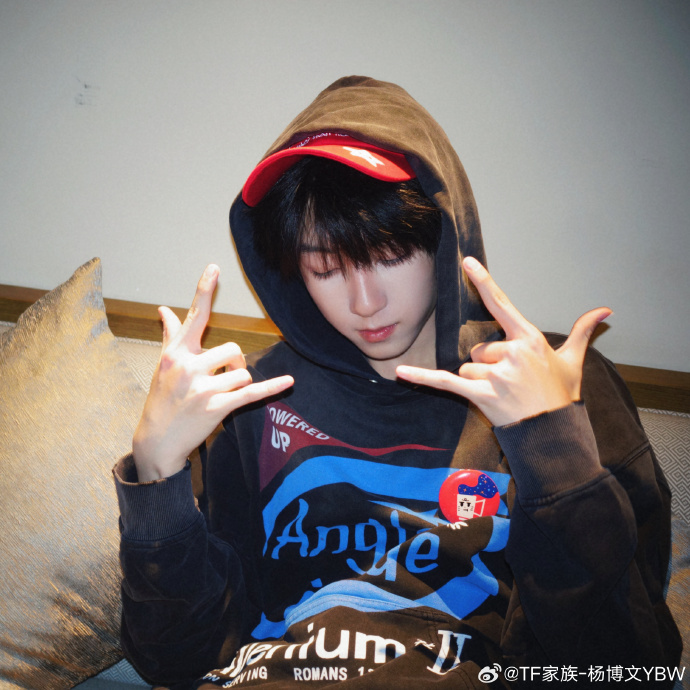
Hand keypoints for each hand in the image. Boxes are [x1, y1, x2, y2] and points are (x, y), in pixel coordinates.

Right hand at [132, 264, 293, 480]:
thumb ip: (169, 334)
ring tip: (221, 393)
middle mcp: (187, 366)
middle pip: (232, 349)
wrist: (157, 439)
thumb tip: (163, 308)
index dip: (204, 290)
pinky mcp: (216, 408)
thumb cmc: (161, 398)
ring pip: (242, 372)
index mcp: (176, 352)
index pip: (194, 317)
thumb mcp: (163, 364)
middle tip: (223, 376)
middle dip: (234, 362)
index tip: (214, 268)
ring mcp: (202, 388)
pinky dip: (272, 387)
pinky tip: (289, 382)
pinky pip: (251, 393)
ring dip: (238, 382)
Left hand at [396, 256, 610, 426]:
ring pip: (467, 367)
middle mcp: (512, 353)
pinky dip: (422, 378)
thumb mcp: (573, 361)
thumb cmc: (561, 395)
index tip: (468, 262)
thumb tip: (604, 310)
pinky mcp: (481, 395)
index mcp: (529, 339)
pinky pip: (445, 382)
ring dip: (478, 380)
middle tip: (511, 382)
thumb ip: (582, 332)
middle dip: (489, 364)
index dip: (484, 282)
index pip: (502, 304)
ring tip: (502, 394)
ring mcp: (496, 375)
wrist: (554, 433)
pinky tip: (400, 372)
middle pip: (479, 347)